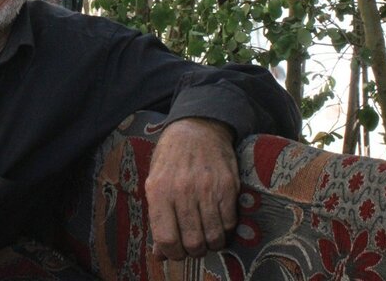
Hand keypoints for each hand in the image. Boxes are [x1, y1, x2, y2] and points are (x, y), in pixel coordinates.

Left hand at [145, 117, 238, 260]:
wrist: (196, 129)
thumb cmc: (171, 158)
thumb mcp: (155, 182)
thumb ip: (157, 218)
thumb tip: (159, 255)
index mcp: (159, 190)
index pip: (166, 238)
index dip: (172, 253)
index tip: (176, 252)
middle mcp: (182, 191)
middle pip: (193, 242)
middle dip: (193, 251)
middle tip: (193, 245)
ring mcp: (207, 189)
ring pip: (214, 236)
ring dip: (211, 244)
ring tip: (207, 237)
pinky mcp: (228, 186)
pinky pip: (229, 222)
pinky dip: (225, 229)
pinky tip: (218, 222)